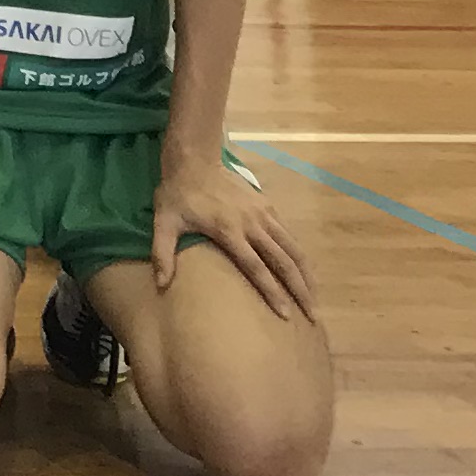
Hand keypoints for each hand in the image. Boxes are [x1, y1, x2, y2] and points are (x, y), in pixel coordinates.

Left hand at [152, 146, 318, 319]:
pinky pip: (288, 234)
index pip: (257, 268)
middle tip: (313, 316)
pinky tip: (304, 269)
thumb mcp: (164, 221)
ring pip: (293, 248)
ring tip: (315, 298)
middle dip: (301, 290)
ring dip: (307, 274)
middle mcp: (253, 224)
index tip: (287, 316)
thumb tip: (160, 285)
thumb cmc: (178, 194)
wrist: (194, 159)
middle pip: (284, 262)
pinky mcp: (268, 205)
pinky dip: (299, 254)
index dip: (272, 292)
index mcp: (229, 231)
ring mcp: (263, 213)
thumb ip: (162, 253)